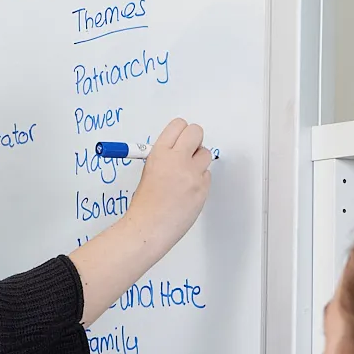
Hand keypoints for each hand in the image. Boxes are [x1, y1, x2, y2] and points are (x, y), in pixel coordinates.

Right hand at [125, 119, 211, 256]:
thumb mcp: (148, 171)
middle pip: (196, 132)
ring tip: (186, 174)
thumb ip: (165, 157)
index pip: (179, 125)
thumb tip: (178, 148)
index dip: (181, 131)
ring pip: (206, 153)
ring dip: (198, 160)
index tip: (181, 137)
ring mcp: (192, 174)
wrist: (150, 228)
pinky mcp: (203, 188)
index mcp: (159, 154)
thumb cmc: (145, 205)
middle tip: (188, 150)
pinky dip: (200, 179)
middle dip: (193, 139)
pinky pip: (207, 174)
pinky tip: (188, 190)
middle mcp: (177, 160)